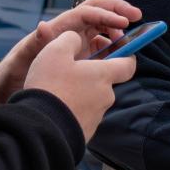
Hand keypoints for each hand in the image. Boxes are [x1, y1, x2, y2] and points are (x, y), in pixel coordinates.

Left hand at [0, 0, 141, 104]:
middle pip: (98, 11)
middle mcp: (70, 31)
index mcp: (60, 28)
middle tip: (137, 17)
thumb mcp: (22, 58)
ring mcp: (77, 43)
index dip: (106, 13)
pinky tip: (120, 57)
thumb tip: (43, 26)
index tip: (123, 22)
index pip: (87, 12)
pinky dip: (114, 48)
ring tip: (129, 42)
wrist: (11, 85)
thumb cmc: (15, 70)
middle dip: (118, 10)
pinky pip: (102, 46)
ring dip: (118, 30)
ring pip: (103, 28)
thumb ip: (35, 43)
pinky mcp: (80, 56)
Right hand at [21, 32, 135, 140]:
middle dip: (91, 74)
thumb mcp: (55, 52)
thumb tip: (77, 38)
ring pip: (93, 97)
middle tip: (69, 69)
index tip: (116, 47)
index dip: (125, 54)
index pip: (129, 64)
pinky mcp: (86, 131)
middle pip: (105, 81)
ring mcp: (97, 116)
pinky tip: (55, 106)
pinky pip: (83, 114)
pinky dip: (73, 108)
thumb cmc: (50, 86)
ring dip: (80, 91)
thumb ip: (70, 39)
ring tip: (57, 89)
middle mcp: (106, 96)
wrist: (41, 128)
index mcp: (103, 75)